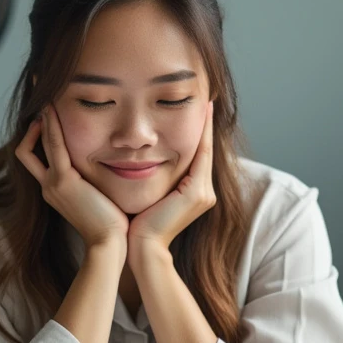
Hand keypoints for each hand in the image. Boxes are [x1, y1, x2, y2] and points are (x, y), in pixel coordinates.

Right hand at [16, 104, 129, 248]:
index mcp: (55, 191)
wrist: (109, 244)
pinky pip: (53, 145)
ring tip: (48, 98)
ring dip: (43, 119)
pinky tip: (56, 109)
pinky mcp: (63, 181)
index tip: (49, 117)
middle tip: (43, 100)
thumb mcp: (100, 200)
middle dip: (34, 126)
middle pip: (29, 149)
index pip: (37, 159)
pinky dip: (53, 125)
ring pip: (38, 143)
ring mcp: (52, 183)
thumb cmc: (112, 226)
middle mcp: (48, 186)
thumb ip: (97, 184)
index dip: (38, 138)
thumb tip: (113, 171)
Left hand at [128, 100, 215, 251]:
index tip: (198, 106)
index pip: (197, 154)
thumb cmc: (136, 224)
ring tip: (206, 100)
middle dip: (205, 123)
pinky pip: (200, 156)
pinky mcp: (197, 194)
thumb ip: (152, 177)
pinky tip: (200, 114)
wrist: (141, 248)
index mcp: (194, 193)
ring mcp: (204, 194)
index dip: (199, 131)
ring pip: (204, 149)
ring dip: (206, 124)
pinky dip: (200, 135)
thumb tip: (137, 157)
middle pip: (205, 149)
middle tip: (205, 94)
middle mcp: (204, 192)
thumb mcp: (148, 194)